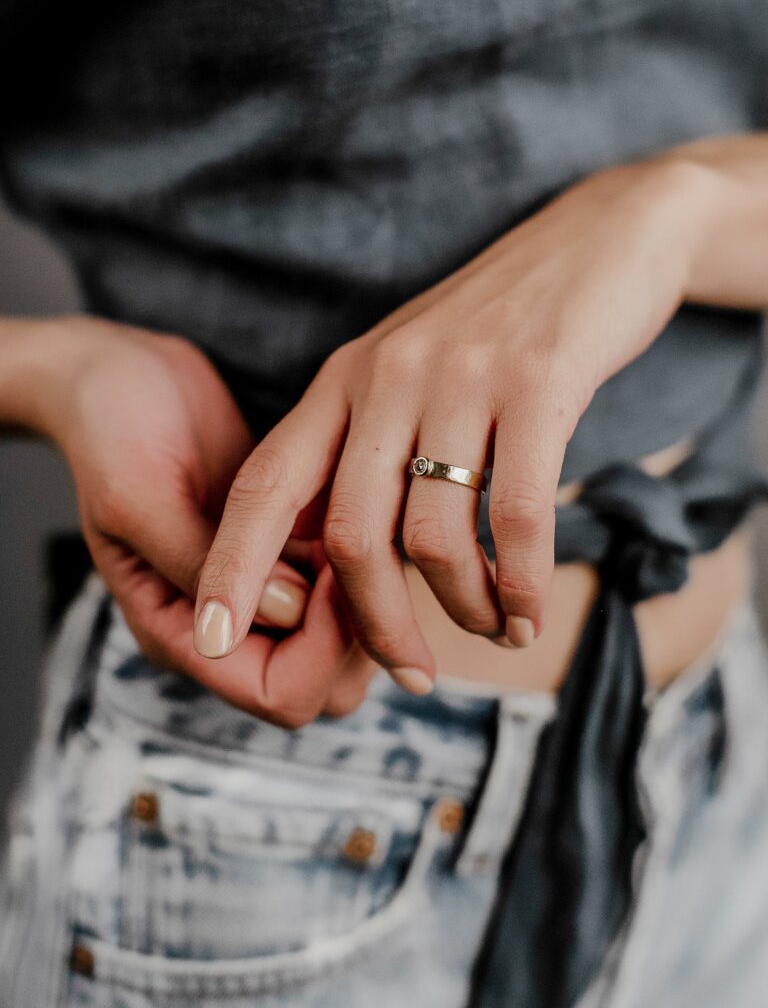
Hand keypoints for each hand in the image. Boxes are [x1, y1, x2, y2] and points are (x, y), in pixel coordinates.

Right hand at [37, 316, 374, 723]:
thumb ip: (205, 565)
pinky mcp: (284, 552)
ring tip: (369, 527)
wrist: (118, 376)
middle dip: (355, 634)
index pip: (274, 693)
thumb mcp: (140, 497)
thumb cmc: (112, 430)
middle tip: (365, 551)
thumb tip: (291, 611)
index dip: (321, 649)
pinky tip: (367, 512)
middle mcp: (223, 627)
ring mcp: (257, 592)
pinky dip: (366, 565)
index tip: (336, 571)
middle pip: (321, 685)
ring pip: (343, 644)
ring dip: (367, 599)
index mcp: (176, 631)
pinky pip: (343, 589)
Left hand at [194, 157, 715, 692]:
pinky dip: (521, 583)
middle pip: (348, 535)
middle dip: (375, 625)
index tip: (217, 643)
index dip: (231, 567)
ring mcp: (461, 379)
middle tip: (410, 676)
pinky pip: (518, 515)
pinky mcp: (539, 382)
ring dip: (460, 607)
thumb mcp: (408, 372)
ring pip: (430, 536)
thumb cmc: (498, 328)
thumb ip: (366, 447)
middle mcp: (387, 377)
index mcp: (343, 381)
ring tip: (492, 628)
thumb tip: (336, 554)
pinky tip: (528, 612)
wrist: (598, 241)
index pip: (263, 484)